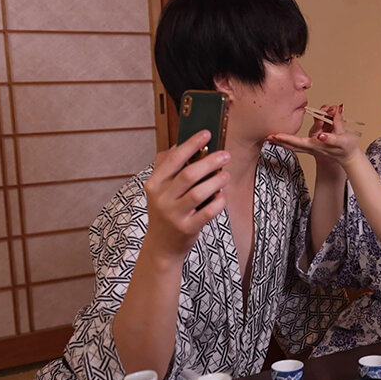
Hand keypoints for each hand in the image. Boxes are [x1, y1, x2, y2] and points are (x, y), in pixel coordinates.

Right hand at [142, 130, 229, 262]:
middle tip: (225, 155)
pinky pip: (208, 212)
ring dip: (217, 181)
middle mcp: (161, 198)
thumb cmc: (166, 211)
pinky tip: (222, 195)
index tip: (206, 134)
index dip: (191, 145)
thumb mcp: (160, 190)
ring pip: (199, 192)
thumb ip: (169, 168)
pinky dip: (218, 201)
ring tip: (226, 175)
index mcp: (154, 184)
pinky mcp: (187, 228)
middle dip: (210, 162)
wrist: (161, 245)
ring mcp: (174, 215)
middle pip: (189, 174)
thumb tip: (185, 144)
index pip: (173, 159)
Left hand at [267, 106, 361, 169]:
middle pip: (293, 146)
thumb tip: (326, 126)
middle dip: (280, 142)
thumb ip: (335, 129)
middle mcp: (312, 148)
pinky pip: (297, 145)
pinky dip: (288, 143)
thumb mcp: (343, 139)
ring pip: (293, 146)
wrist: (349, 157)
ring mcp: (311, 148)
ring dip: (282, 143)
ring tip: (270, 138)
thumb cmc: (347, 147)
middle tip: (268, 138)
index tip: (276, 136)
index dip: (287, 138)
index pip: (299, 142)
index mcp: (317, 145)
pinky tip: (281, 140)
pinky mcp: (312, 147)